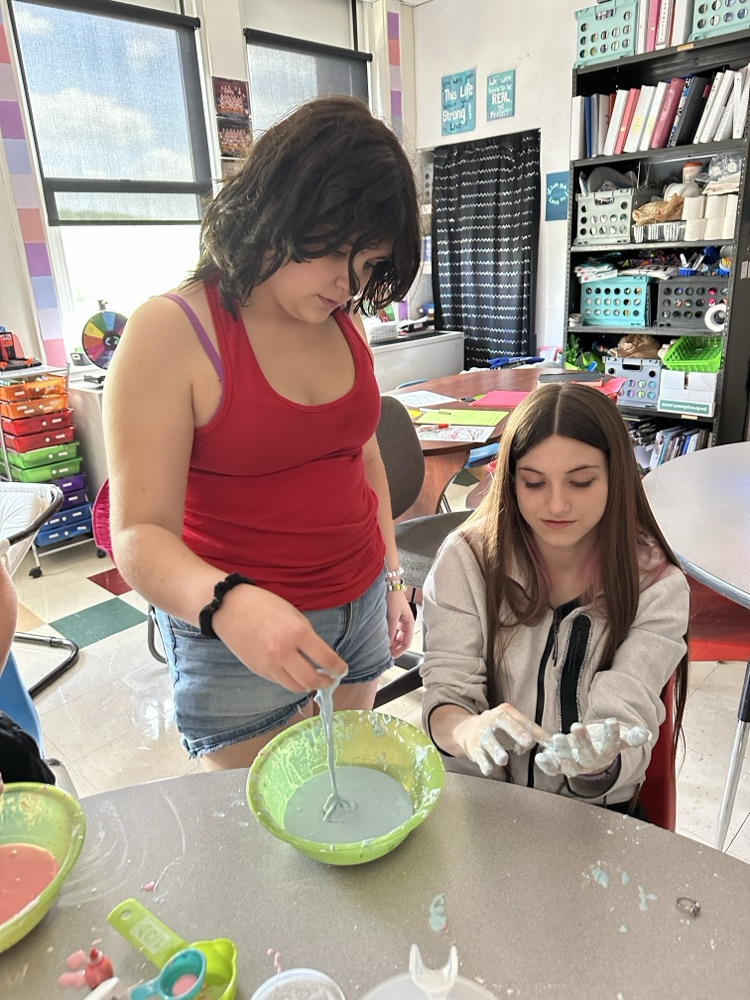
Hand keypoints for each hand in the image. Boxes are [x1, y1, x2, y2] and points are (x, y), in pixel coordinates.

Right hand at [212, 583, 346, 692]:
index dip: (338, 667)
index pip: (325, 658)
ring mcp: (270, 664)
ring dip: (308, 686)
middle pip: (311, 679)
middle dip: (325, 682)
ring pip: (295, 686)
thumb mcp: (293, 613)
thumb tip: (320, 655)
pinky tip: (296, 675)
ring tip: (315, 680)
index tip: (342, 669)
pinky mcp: (258, 670)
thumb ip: (307, 636)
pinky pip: (280, 682)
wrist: (230, 607)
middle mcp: (284, 652)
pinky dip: (292, 682)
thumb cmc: (264, 604)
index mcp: (297, 633)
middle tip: (331, 678)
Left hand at [386, 589, 414, 656]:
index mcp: (409, 624)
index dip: (399, 652)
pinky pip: (391, 630)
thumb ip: (390, 630)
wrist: (389, 584)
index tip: (391, 657)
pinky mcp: (392, 617)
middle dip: (393, 647)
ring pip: (395, 636)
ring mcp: (399, 620)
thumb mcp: (392, 616)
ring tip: (381, 645)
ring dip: (389, 641)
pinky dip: (386, 634)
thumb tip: (387, 643)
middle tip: (384, 653)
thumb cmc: (394, 597)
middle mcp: (405, 623)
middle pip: (400, 641)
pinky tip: (380, 636)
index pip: (406, 643)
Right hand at [454, 703, 548, 775]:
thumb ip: (531, 734)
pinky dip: (484, 763)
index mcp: (505, 712)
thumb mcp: (513, 727)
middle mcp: (491, 719)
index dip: (536, 731)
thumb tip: (551, 743)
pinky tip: (489, 770)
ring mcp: (481, 733)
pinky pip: (479, 756)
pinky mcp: (473, 748)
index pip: (523, 720)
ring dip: (497, 750)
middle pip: (504, 721)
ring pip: (489, 740)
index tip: (550, 742)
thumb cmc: (499, 730)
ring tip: (503, 759)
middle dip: (516, 731)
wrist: (468, 731)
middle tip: (527, 741)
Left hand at [535, 719, 650, 777]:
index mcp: (605, 754)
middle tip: (577, 726)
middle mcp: (590, 762)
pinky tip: (541, 756)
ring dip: (562, 751)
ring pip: (569, 763)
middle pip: (587, 754)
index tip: (612, 720)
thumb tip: (645, 734)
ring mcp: (574, 765)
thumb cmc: (603, 743)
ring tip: (557, 737)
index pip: (611, 745)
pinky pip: (553, 769)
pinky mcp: (559, 765)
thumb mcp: (619, 738)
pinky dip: (546, 765)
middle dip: (583, 741)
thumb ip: (631, 736)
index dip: (612, 733)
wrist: (589, 756)